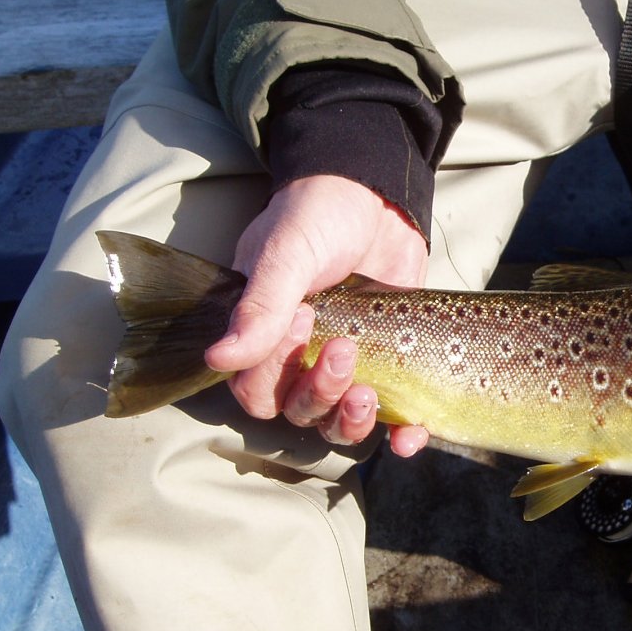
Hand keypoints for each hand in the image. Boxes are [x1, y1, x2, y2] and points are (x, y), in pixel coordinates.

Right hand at [206, 175, 430, 455]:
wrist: (376, 196)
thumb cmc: (319, 216)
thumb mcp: (287, 253)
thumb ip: (260, 306)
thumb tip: (219, 359)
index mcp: (263, 335)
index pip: (257, 389)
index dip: (276, 372)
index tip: (303, 319)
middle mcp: (299, 359)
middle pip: (299, 411)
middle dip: (320, 393)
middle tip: (344, 347)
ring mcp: (344, 365)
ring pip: (337, 422)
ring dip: (351, 421)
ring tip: (368, 394)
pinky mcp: (386, 365)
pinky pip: (390, 417)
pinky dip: (400, 433)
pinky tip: (412, 434)